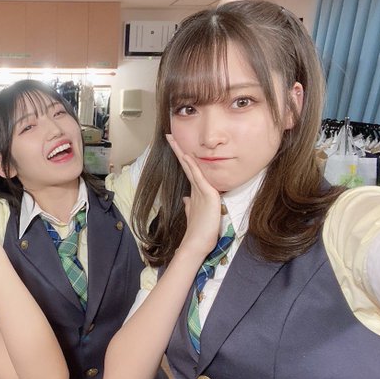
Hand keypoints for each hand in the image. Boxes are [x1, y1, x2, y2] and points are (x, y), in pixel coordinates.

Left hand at [166, 135, 220, 256]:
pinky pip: (199, 177)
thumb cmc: (199, 231)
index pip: (187, 171)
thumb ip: (190, 205)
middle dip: (179, 150)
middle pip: (189, 165)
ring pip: (193, 168)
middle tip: (169, 136)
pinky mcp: (209, 195)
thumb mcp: (192, 214)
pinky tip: (188, 157)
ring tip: (175, 141)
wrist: (199, 242)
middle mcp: (201, 188)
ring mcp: (205, 191)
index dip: (180, 158)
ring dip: (183, 154)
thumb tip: (185, 199)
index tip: (171, 146)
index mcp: (197, 192)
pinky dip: (193, 166)